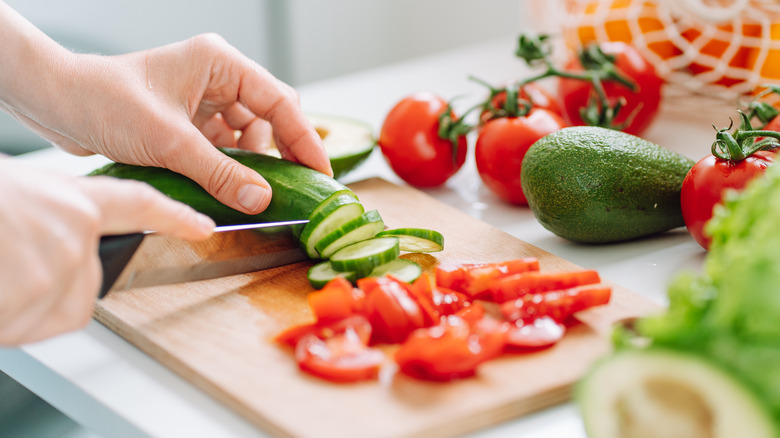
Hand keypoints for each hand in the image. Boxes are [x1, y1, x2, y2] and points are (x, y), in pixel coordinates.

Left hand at [0, 6, 331, 214]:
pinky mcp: (191, 122)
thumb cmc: (106, 101)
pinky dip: (230, 170)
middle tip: (297, 189)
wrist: (58, 105)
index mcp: (220, 63)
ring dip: (252, 166)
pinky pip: (225, 149)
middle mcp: (217, 78)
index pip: (280, 101)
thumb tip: (261, 199)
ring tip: (255, 193)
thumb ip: (220, 172)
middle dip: (281, 155)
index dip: (305, 139)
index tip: (322, 172)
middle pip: (269, 119)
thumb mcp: (170, 142)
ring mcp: (204, 101)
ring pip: (248, 138)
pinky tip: (232, 188)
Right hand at [0, 160, 214, 345]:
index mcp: (69, 198)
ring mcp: (57, 264)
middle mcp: (74, 230)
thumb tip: (50, 244)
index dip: (174, 216)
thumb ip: (48, 220)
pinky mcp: (35, 294)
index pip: (139, 204)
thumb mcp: (15, 197)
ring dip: (18, 304)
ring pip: (53, 308)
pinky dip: (4, 317)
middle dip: (51, 289)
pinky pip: (25, 325)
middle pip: (87, 284)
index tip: (203, 225)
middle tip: (9, 268)